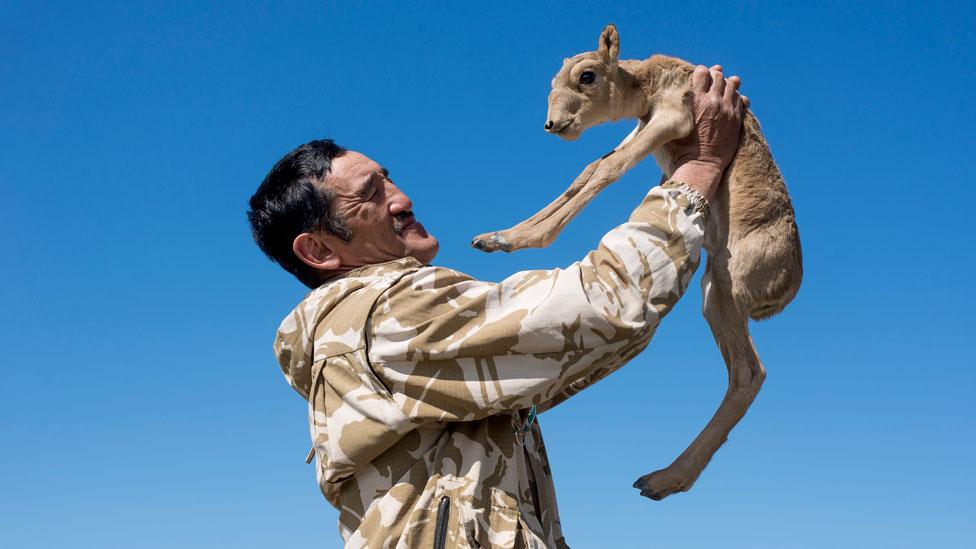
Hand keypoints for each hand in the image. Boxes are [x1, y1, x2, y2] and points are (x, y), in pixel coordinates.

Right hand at [668, 65, 747, 200]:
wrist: (698, 170)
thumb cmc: (676, 153)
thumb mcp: (661, 131)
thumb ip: (655, 115)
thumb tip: (644, 109)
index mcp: (696, 101)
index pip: (701, 73)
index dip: (700, 72)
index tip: (698, 74)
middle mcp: (714, 103)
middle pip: (719, 77)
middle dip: (715, 75)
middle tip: (712, 77)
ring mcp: (728, 112)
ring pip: (732, 87)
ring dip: (728, 85)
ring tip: (725, 85)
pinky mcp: (736, 123)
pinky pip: (742, 102)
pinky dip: (738, 98)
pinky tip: (734, 100)